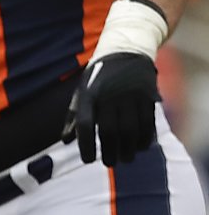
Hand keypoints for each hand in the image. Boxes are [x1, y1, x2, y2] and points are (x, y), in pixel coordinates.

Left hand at [67, 49, 158, 167]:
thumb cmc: (99, 77)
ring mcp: (130, 96)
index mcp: (89, 95)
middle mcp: (109, 96)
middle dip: (110, 151)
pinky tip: (140, 147)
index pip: (85, 124)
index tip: (88, 160)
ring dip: (128, 149)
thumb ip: (73, 116)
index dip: (85, 144)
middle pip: (110, 130)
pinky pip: (148, 122)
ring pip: (131, 129)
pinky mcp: (148, 96)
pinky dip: (145, 138)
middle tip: (109, 163)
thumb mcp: (82, 91)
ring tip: (125, 159)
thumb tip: (65, 140)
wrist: (126, 51)